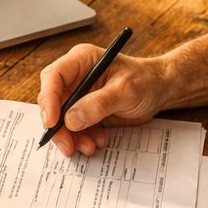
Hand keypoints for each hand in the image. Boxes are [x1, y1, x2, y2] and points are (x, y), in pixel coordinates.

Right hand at [37, 45, 168, 156]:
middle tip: (67, 145)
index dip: (49, 99)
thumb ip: (99, 104)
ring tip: (89, 146)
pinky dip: (81, 138)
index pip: (54, 77)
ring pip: (61, 118)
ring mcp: (79, 94)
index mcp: (82, 60)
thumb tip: (71, 119)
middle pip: (53, 101)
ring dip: (71, 136)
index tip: (52, 122)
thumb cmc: (146, 81)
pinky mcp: (84, 110)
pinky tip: (97, 141)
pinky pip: (74, 127)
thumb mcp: (126, 91)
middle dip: (58, 125)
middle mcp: (76, 76)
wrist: (159, 91)